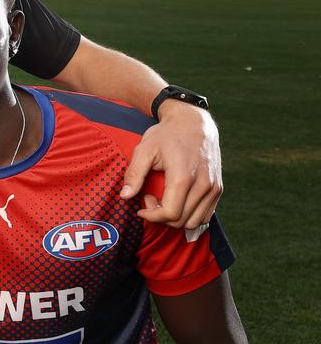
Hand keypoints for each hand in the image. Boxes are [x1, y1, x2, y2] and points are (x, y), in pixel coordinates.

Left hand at [121, 101, 221, 229]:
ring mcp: (213, 187)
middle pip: (181, 220)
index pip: (171, 213)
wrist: (194, 122)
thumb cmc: (167, 134)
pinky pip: (205, 215)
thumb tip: (125, 196)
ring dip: (175, 218)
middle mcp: (203, 185)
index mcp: (184, 176)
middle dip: (160, 216)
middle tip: (149, 198)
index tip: (142, 205)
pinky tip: (177, 200)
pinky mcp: (218, 189)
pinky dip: (188, 215)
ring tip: (163, 199)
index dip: (152, 216)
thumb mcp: (144, 149)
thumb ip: (134, 174)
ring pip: (194, 222)